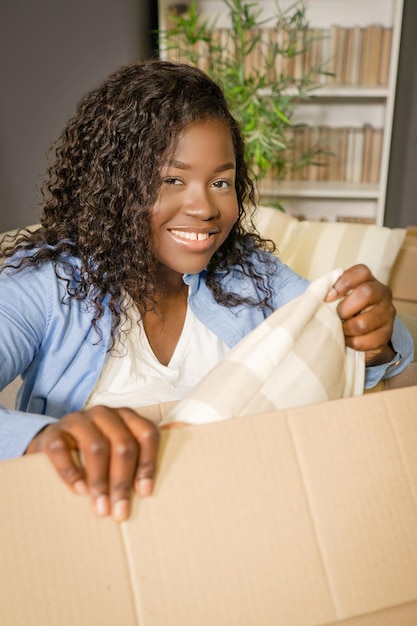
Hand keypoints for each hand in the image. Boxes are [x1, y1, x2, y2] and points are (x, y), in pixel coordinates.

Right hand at [25, 405, 159, 521]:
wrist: (55, 441)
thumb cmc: (97, 449)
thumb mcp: (120, 445)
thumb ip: (143, 449)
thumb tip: (174, 444)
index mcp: (127, 416)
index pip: (146, 434)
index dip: (148, 464)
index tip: (145, 493)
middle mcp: (105, 414)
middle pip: (122, 445)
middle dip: (122, 482)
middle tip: (120, 512)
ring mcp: (78, 420)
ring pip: (95, 447)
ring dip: (99, 482)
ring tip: (101, 508)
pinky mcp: (53, 432)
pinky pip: (61, 450)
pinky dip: (70, 472)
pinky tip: (78, 490)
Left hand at [324, 264, 395, 364]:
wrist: (364, 335)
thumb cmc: (346, 311)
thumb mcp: (339, 298)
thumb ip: (330, 292)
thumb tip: (315, 295)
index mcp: (369, 281)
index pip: (361, 272)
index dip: (343, 283)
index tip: (328, 297)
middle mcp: (382, 294)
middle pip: (366, 293)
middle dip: (345, 309)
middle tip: (338, 316)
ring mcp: (387, 314)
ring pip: (363, 323)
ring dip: (346, 329)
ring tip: (342, 329)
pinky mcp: (386, 335)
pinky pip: (365, 341)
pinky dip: (352, 343)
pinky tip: (349, 339)